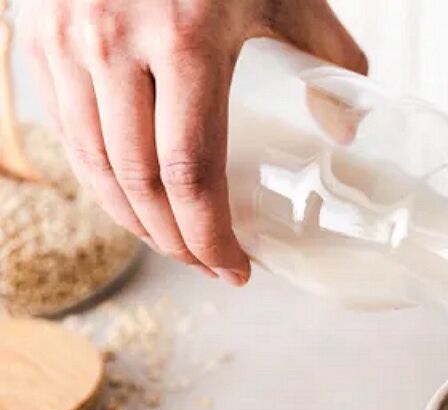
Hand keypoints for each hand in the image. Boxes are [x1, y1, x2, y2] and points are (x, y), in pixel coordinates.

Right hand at [21, 0, 366, 284]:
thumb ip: (326, 54)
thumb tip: (348, 127)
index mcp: (184, 39)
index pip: (191, 169)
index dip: (210, 234)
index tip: (236, 268)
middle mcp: (113, 44)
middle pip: (138, 182)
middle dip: (176, 241)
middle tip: (210, 265)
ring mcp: (65, 42)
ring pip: (91, 165)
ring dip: (132, 220)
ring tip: (174, 242)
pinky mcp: (35, 38)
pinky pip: (63, 130)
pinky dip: (97, 177)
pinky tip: (130, 197)